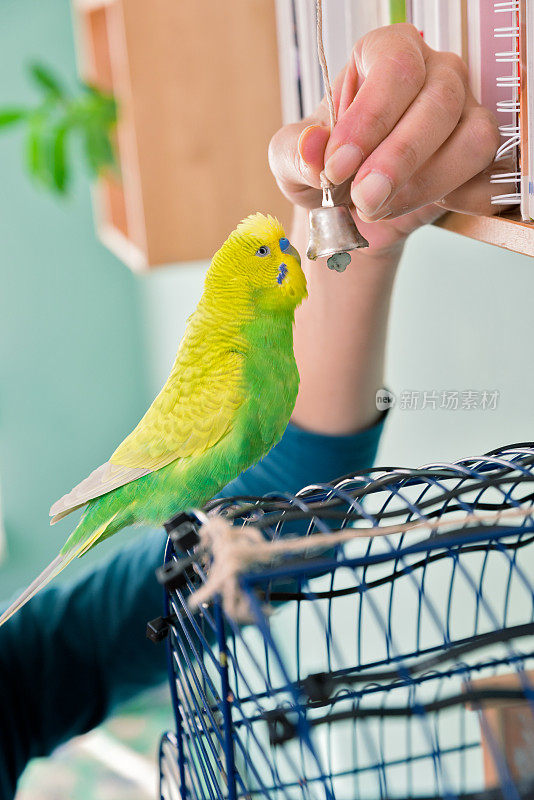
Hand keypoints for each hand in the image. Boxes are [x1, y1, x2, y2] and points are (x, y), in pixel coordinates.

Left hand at [269, 24, 505, 255]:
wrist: (349, 210)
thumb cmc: (325, 169)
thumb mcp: (289, 161)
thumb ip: (295, 152)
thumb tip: (312, 146)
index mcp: (384, 54)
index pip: (395, 69)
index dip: (370, 120)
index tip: (337, 166)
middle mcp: (433, 74)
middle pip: (440, 102)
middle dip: (398, 160)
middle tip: (364, 199)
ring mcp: (464, 115)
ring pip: (473, 140)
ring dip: (425, 184)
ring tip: (380, 209)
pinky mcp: (478, 161)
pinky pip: (486, 181)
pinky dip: (454, 203)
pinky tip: (411, 211)